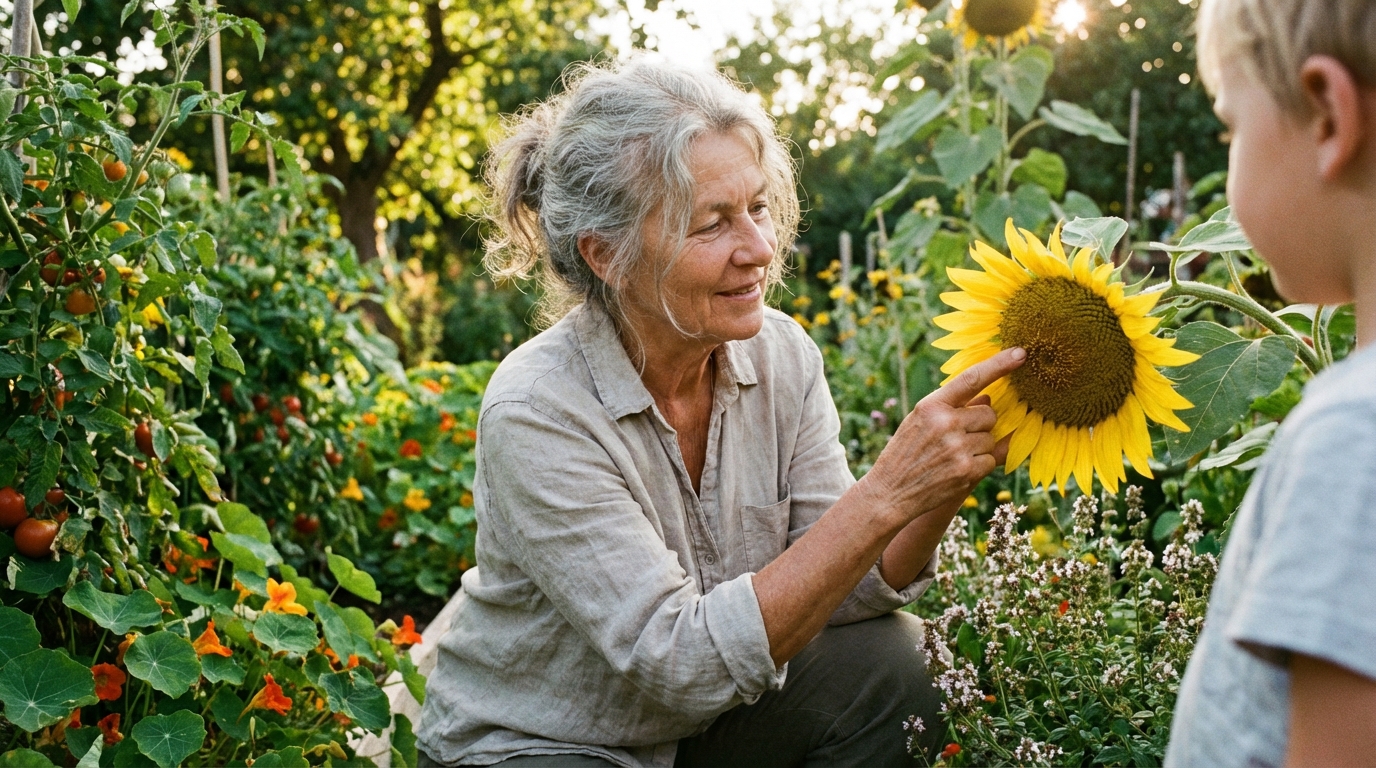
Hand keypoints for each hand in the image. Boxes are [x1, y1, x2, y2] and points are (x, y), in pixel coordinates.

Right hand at [863, 347, 1025, 524]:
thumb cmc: (905, 453)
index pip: (971, 378)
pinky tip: (957, 470)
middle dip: (981, 424)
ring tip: (951, 456)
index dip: (999, 364)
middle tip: (957, 438)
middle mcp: (946, 423)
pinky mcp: (967, 472)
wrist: (889, 493)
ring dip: (979, 447)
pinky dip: (980, 465)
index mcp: (931, 405)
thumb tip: (989, 399)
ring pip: (991, 438)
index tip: (1021, 353)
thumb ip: (952, 407)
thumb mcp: (919, 421)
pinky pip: (991, 460)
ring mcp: (957, 448)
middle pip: (989, 414)